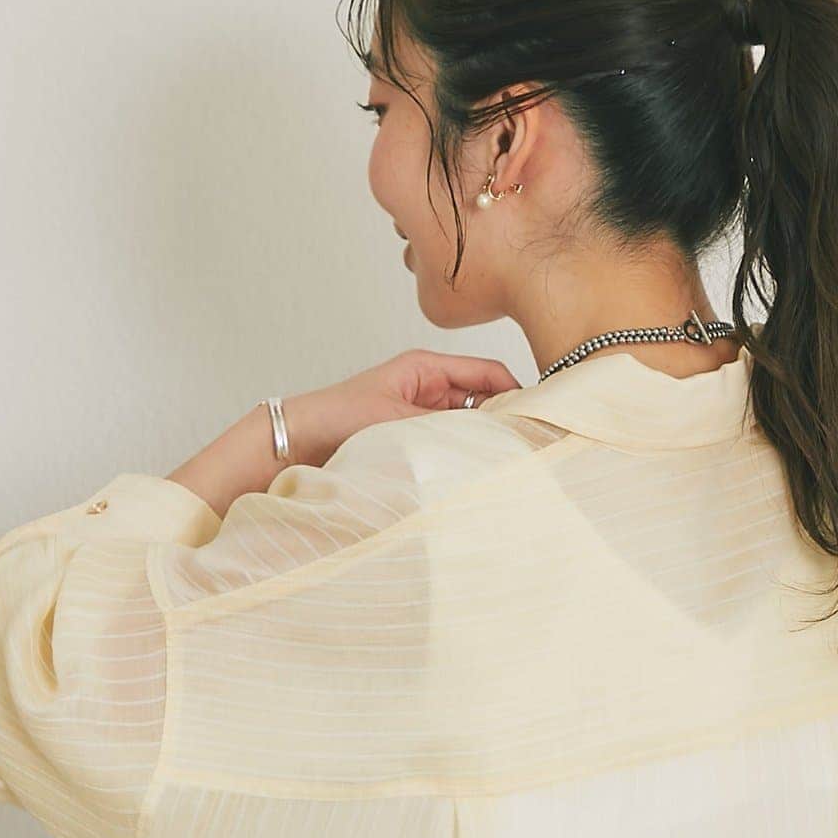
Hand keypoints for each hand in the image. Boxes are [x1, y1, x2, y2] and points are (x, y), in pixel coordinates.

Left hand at [286, 348, 524, 464]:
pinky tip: (475, 470)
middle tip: (530, 445)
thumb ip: (445, 425)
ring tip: (506, 461)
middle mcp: (429, 388)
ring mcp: (423, 415)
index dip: (517, 392)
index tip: (540, 416)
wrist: (297, 443)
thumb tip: (491, 435)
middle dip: (505, 420)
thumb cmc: (336, 418)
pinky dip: (464, 454)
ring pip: (470, 426)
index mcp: (426, 367)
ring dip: (484, 441)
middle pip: (484, 400)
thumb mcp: (397, 417)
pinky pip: (451, 444)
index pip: (488, 374)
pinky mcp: (415, 440)